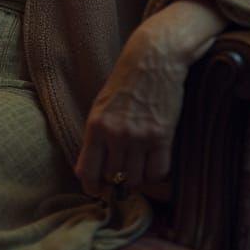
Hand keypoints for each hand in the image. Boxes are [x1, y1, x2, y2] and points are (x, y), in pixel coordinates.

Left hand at [75, 26, 186, 198]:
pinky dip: (156, 176)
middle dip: (117, 185)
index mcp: (95, 126)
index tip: (99, 190)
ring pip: (136, 179)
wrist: (152, 59)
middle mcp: (115, 134)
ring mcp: (139, 136)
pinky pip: (158, 171)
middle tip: (122, 181)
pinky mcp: (161, 136)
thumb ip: (97, 135)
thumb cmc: (125, 81)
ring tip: (138, 171)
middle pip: (114, 180)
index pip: (87, 171)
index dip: (93, 188)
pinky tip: (153, 166)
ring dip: (137, 181)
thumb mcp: (100, 105)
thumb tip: (94, 166)